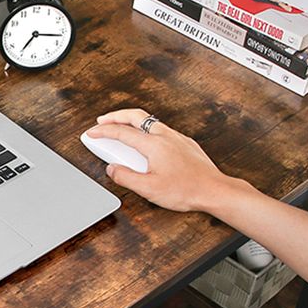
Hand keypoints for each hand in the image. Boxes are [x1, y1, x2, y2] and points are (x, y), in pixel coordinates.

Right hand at [85, 108, 233, 212]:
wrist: (215, 190)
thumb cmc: (186, 190)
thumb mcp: (148, 189)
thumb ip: (126, 177)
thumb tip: (112, 169)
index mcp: (153, 145)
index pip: (121, 132)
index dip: (103, 131)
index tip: (92, 133)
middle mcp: (165, 136)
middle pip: (135, 116)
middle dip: (115, 116)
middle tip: (102, 120)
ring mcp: (176, 138)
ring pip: (149, 120)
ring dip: (131, 121)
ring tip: (121, 127)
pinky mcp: (185, 143)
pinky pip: (161, 129)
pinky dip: (146, 129)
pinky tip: (146, 140)